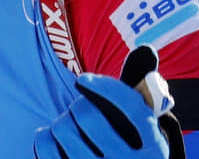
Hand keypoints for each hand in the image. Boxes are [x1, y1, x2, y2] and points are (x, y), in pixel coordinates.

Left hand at [34, 46, 181, 158]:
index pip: (130, 107)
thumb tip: (145, 50)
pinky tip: (53, 138)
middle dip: (79, 106)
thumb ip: (142, 93)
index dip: (105, 87)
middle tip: (81, 111)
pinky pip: (46, 147)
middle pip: (87, 116)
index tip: (84, 80)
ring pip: (63, 129)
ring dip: (62, 122)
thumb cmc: (133, 152)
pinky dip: (44, 137)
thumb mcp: (146, 132)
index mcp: (154, 147)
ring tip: (70, 127)